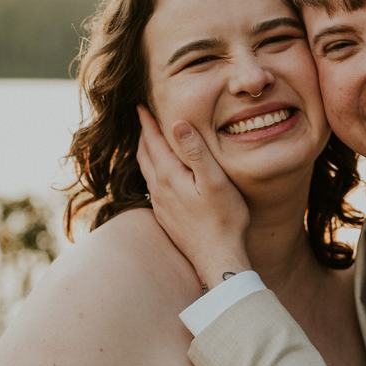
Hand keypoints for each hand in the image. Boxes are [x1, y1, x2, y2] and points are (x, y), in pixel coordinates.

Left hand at [136, 105, 251, 285]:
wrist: (218, 259)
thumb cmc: (224, 219)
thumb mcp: (215, 181)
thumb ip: (196, 151)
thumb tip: (177, 123)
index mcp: (170, 177)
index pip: (153, 141)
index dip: (147, 122)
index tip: (140, 105)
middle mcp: (160, 190)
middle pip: (145, 155)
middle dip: (143, 135)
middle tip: (142, 118)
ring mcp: (161, 206)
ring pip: (146, 172)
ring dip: (145, 153)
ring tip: (148, 142)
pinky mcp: (166, 218)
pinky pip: (153, 187)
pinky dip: (152, 172)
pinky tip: (160, 176)